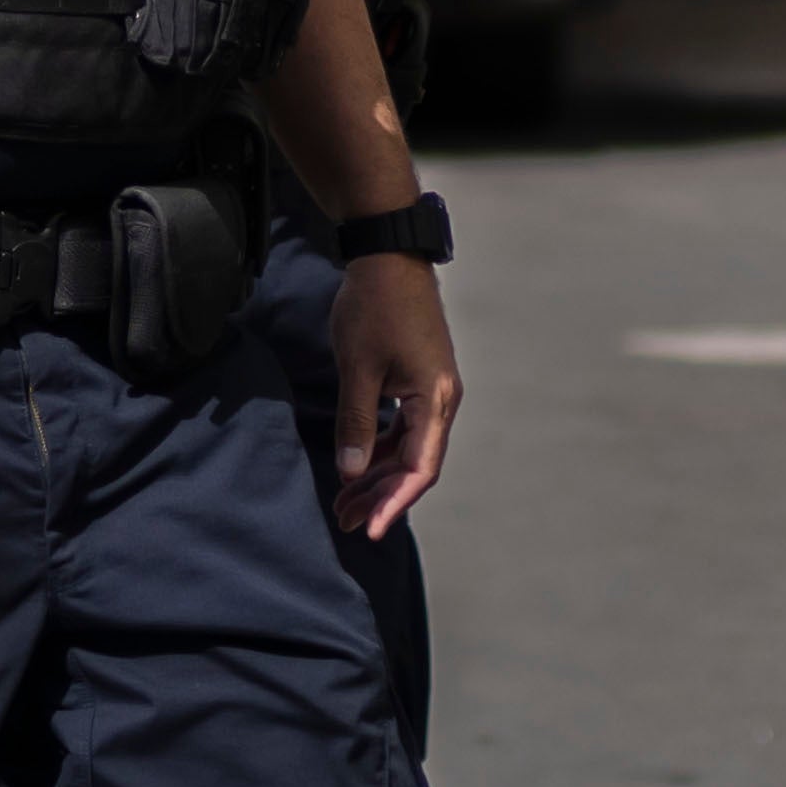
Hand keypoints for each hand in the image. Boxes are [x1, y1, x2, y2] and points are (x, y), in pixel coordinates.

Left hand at [328, 254, 459, 538]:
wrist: (387, 257)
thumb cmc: (374, 307)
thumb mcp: (358, 367)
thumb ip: (356, 422)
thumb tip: (352, 473)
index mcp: (436, 399)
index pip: (420, 467)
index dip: (393, 502)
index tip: (369, 529)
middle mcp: (442, 400)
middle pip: (415, 464)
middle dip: (379, 495)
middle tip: (343, 520)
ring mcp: (431, 390)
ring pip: (408, 448)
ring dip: (377, 475)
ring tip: (343, 501)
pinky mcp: (418, 381)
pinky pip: (403, 428)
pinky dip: (380, 448)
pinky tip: (356, 464)